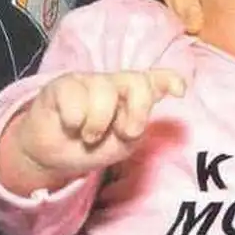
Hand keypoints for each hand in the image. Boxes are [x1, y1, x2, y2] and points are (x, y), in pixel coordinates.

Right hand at [3, 69, 184, 186]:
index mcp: (135, 97)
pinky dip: (75, 120)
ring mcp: (89, 81)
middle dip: (137, 109)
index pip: (156, 80)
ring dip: (98, 123)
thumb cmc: (95, 145)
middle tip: (126, 133)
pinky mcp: (62, 84)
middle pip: (137, 81)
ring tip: (89, 136)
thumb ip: (134, 129)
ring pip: (104, 92)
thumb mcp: (122, 144)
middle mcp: (115, 84)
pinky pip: (74, 98)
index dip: (170, 80)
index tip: (180, 92)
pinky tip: (71, 125)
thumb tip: (135, 123)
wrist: (54, 154)